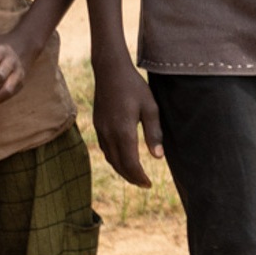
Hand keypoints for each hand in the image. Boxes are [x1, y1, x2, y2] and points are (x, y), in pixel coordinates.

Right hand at [92, 56, 161, 187]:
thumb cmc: (134, 87)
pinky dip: (114, 158)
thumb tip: (158, 157)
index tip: (149, 184)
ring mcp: (101, 129)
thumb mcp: (150, 107)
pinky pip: (105, 149)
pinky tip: (123, 158)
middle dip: (131, 177)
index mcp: (123, 131)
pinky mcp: (97, 125)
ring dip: (122, 170)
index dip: (139, 177)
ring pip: (110, 158)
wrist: (110, 71)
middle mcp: (109, 133)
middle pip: (118, 165)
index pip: (130, 163)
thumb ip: (154, 132)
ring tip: (135, 175)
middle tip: (144, 184)